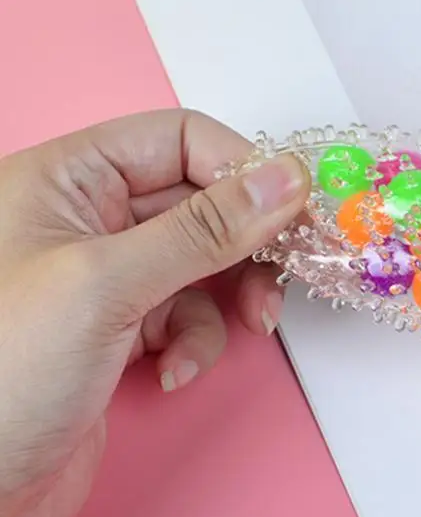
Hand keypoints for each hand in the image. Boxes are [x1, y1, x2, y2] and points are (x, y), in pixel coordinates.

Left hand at [0, 110, 308, 516]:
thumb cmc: (0, 376)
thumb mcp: (107, 285)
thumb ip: (204, 228)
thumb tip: (282, 181)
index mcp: (63, 181)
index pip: (178, 140)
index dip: (242, 169)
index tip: (296, 209)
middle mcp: (84, 220)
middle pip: (201, 201)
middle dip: (247, 242)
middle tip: (288, 271)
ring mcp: (103, 278)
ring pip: (204, 262)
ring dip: (231, 296)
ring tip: (246, 327)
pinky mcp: (120, 329)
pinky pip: (188, 315)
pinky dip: (197, 341)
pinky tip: (173, 371)